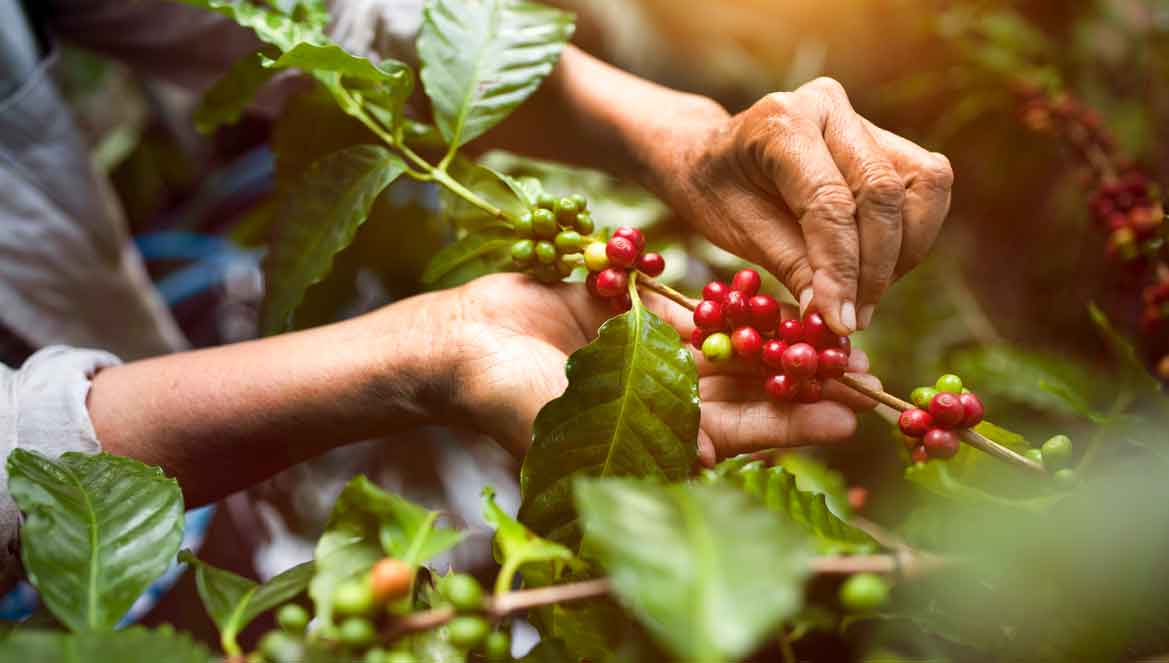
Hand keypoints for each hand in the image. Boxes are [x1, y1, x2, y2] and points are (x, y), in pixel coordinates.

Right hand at [444, 273, 877, 463]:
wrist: (457, 342)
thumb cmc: (499, 394)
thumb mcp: (567, 421)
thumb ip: (636, 434)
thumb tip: (710, 456)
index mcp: (652, 439)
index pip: (736, 435)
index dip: (791, 425)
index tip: (846, 416)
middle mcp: (659, 402)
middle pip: (746, 393)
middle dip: (801, 383)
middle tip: (863, 372)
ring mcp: (648, 358)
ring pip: (728, 350)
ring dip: (778, 341)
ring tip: (834, 329)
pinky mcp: (634, 317)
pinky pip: (694, 310)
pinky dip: (732, 305)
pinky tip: (776, 295)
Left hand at [647, 77, 953, 335]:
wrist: (709, 157)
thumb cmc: (716, 193)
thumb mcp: (737, 232)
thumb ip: (791, 266)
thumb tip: (836, 318)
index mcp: (781, 122)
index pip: (829, 202)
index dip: (841, 269)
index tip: (840, 321)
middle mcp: (828, 107)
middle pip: (883, 192)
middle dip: (876, 267)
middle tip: (854, 318)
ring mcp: (863, 119)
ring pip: (923, 186)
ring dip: (903, 253)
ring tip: (863, 295)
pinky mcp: (887, 140)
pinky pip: (925, 188)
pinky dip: (910, 237)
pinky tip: (874, 269)